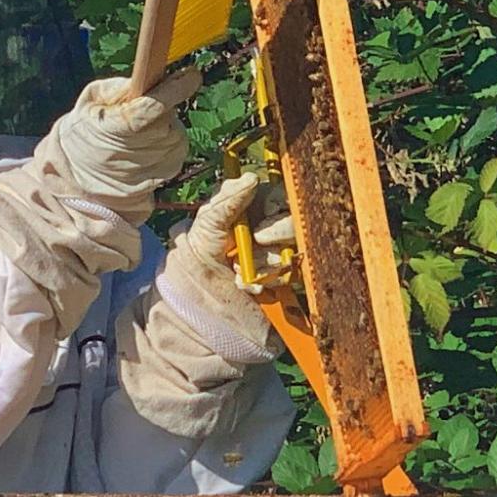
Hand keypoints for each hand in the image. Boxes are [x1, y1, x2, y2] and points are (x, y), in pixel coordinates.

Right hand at [42, 68, 201, 225]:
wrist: (81, 177)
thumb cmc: (87, 130)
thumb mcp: (90, 101)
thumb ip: (118, 87)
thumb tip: (149, 78)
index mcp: (110, 129)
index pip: (149, 109)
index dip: (173, 91)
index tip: (192, 75)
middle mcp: (130, 153)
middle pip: (166, 119)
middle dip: (162, 108)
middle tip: (143, 109)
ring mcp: (149, 169)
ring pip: (175, 134)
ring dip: (165, 126)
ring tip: (141, 131)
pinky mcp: (162, 177)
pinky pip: (178, 150)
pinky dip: (168, 142)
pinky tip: (148, 145)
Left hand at [159, 170, 285, 364]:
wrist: (201, 317)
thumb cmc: (198, 270)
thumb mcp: (203, 233)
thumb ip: (223, 205)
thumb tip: (249, 178)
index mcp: (249, 214)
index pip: (278, 197)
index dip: (275, 207)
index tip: (260, 224)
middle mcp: (268, 232)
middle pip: (295, 218)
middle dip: (278, 230)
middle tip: (259, 241)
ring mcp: (280, 256)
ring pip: (297, 244)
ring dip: (270, 260)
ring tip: (242, 275)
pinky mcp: (288, 281)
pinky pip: (297, 272)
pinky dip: (274, 280)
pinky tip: (252, 288)